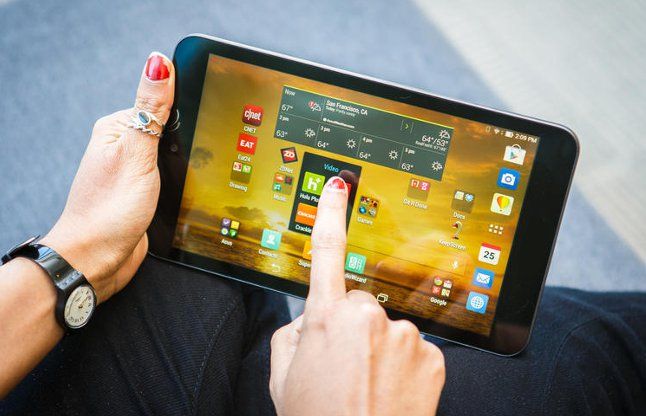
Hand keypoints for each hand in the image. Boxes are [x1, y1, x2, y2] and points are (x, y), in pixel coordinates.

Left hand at [41, 52, 174, 302]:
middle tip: (191, 158)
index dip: (184, 108)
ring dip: (187, 164)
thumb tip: (157, 63)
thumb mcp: (136, 153)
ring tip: (189, 176)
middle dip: (188, 142)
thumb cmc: (109, 210)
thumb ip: (150, 110)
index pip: (159, 103)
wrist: (98, 260)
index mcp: (117, 128)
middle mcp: (125, 147)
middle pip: (170, 131)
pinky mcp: (146, 193)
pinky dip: (183, 181)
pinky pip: (173, 178)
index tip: (203, 118)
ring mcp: (136, 172)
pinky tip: (188, 189)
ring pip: (174, 156)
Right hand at [270, 177, 444, 415]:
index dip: (330, 213)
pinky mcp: (434, 356)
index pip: (326, 252)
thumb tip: (310, 318)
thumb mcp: (283, 377)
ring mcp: (405, 336)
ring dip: (378, 349)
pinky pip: (413, 348)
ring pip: (388, 328)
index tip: (339, 185)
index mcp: (327, 318)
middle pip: (359, 303)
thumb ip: (292, 334)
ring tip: (367, 386)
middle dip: (351, 326)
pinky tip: (390, 391)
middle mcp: (369, 318)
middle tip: (343, 366)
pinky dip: (403, 366)